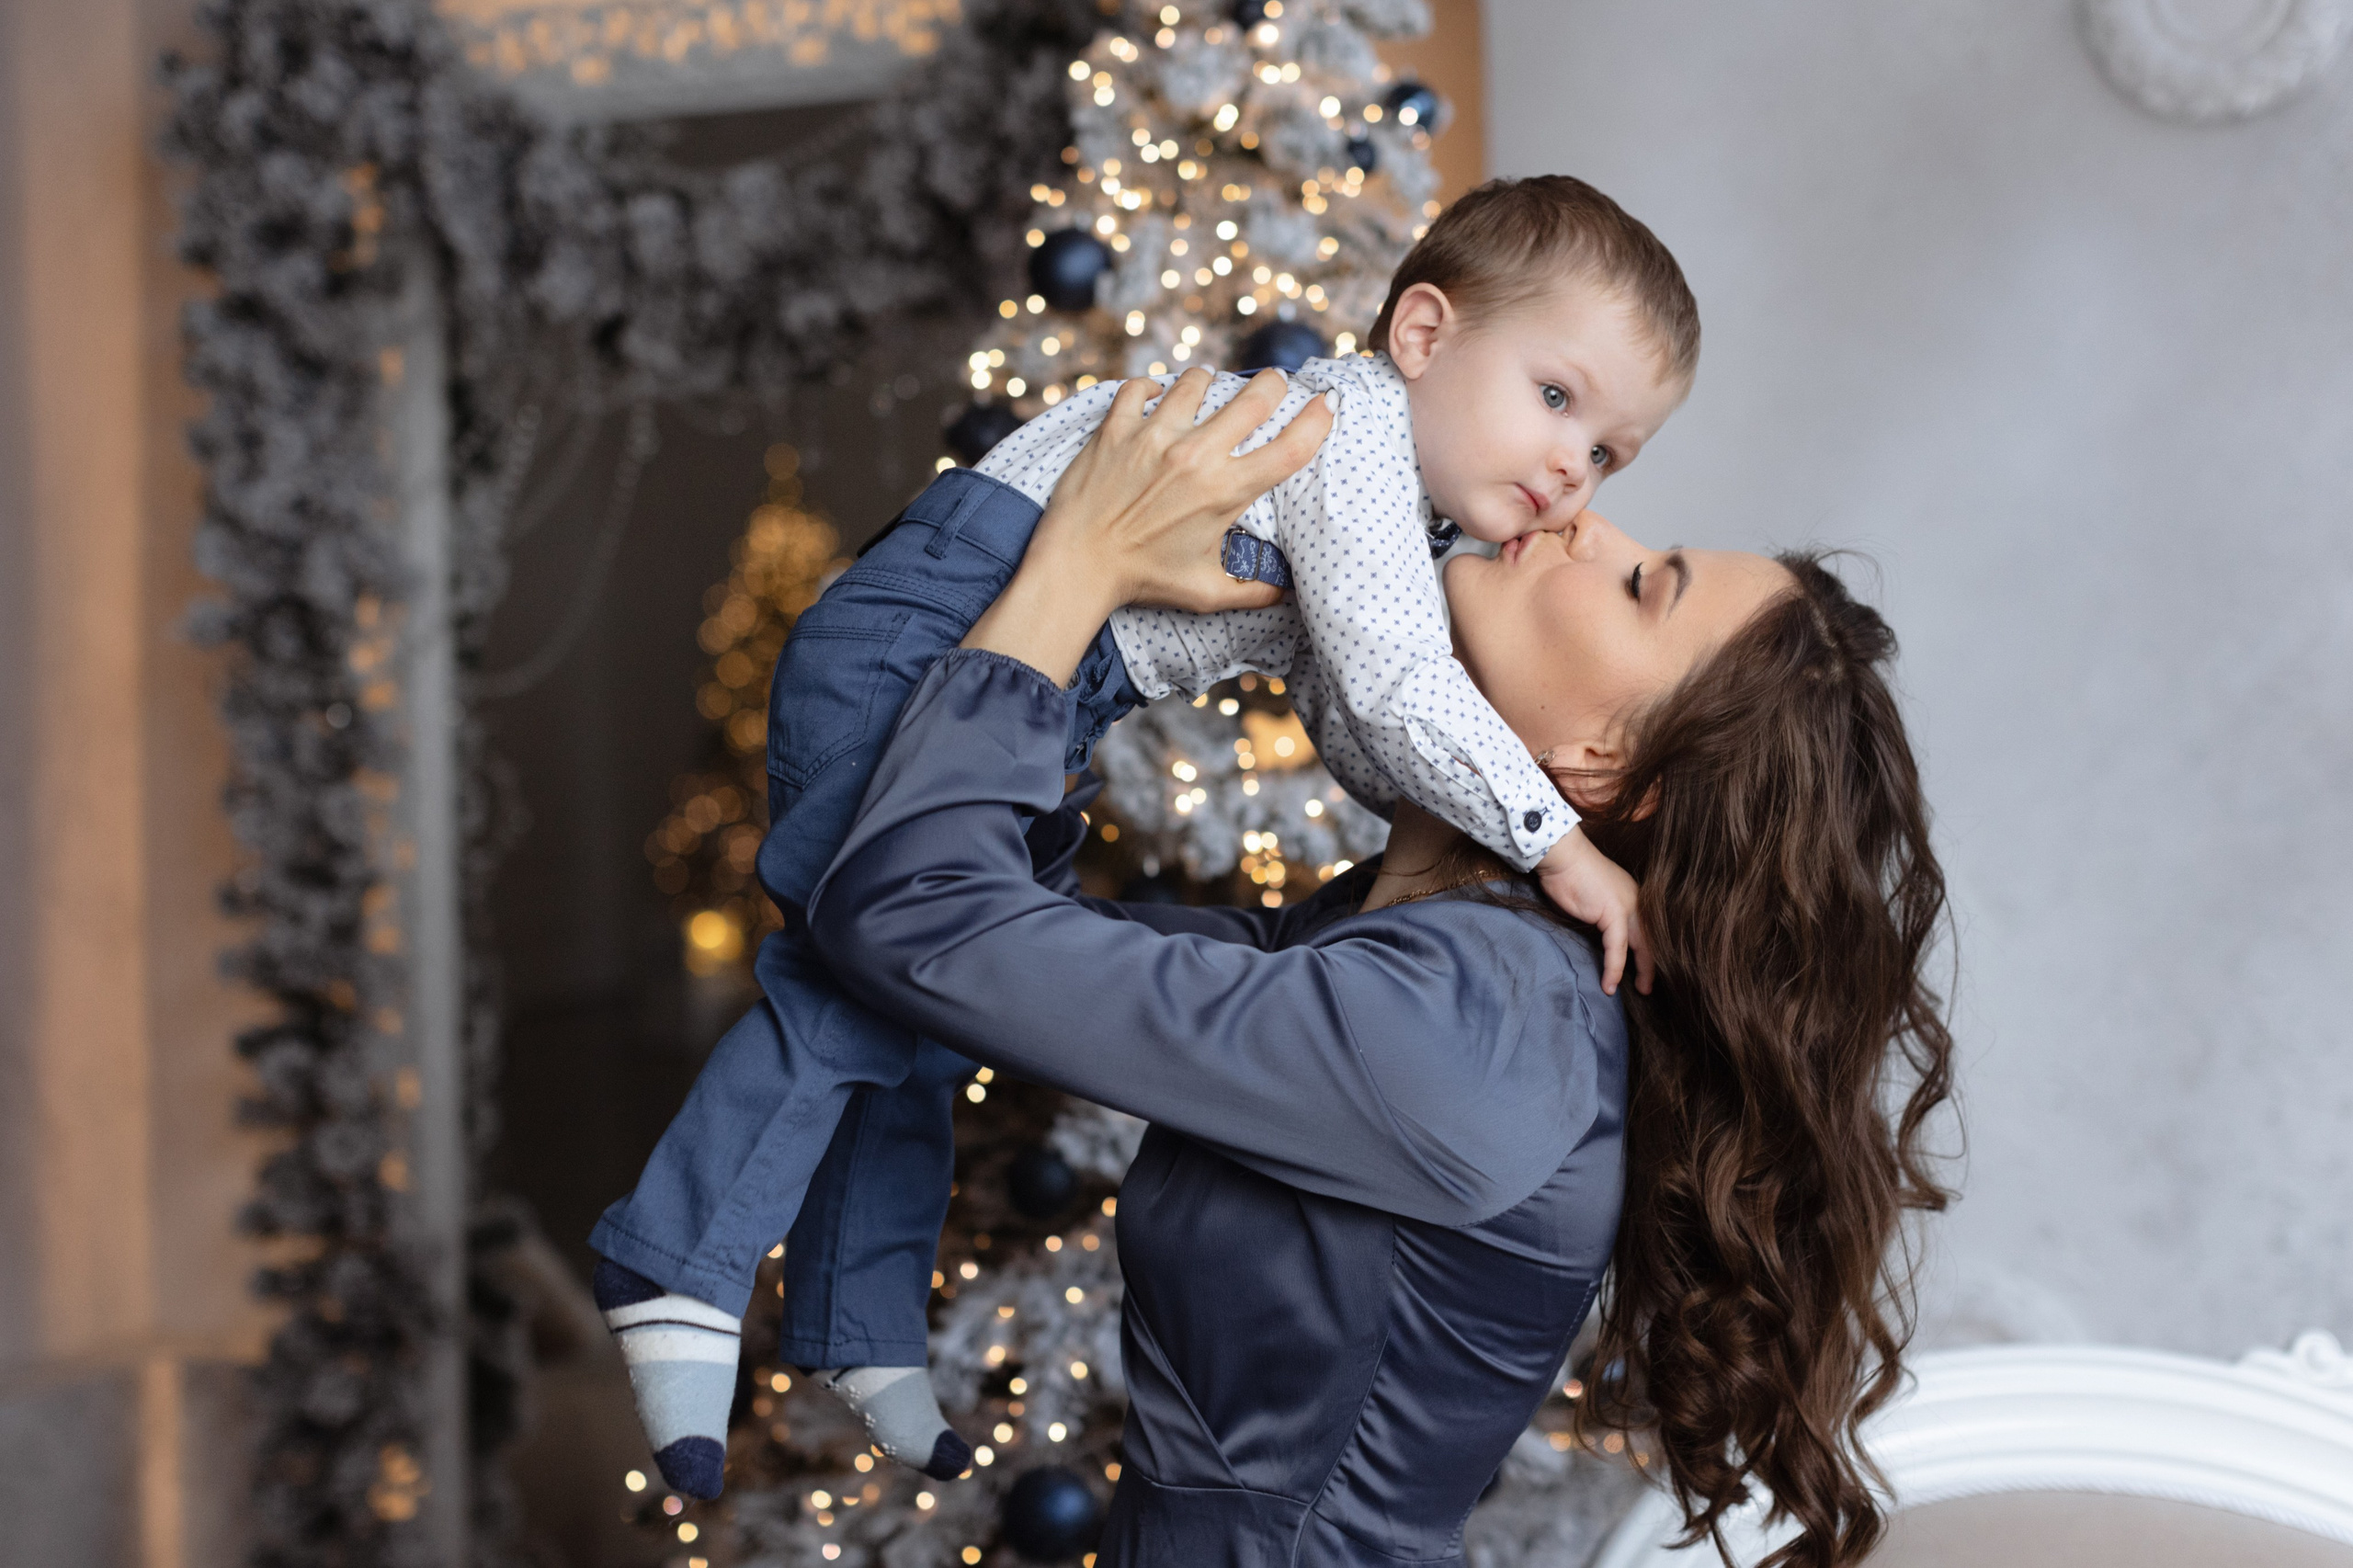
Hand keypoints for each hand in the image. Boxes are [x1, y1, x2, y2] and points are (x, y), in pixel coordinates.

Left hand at [1037, 367, 1333, 608]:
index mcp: (1226, 492)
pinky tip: (1154, 398)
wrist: (1076, 567)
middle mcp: (1195, 456)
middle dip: (1272, 384)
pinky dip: (1150, 388)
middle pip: (1254, 397)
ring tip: (1208, 390)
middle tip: (1272, 384)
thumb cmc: (1142, 581)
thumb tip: (1286, 593)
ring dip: (1209, 382)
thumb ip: (1252, 591)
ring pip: (1197, 381)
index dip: (1318, 420)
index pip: (1291, 447)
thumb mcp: (1205, 592)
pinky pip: (1140, 387)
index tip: (1327, 402)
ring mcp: (1154, 436)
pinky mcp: (1116, 429)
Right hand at [1536, 827, 1652, 996]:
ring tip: (1641, 990)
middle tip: (1649, 987)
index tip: (1647, 970)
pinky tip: (1609, 984)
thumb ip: (1603, 917)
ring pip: (1642, 946)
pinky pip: (1617, 947)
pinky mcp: (1614, 912)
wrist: (1562, 855)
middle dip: (1653, 965)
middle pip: (1652, 939)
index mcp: (1634, 896)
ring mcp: (1627, 906)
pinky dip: (1614, 968)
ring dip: (1643, 972)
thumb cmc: (1570, 874)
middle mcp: (1636, 901)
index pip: (1648, 929)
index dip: (1650, 951)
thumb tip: (1602, 939)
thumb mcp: (1594, 898)